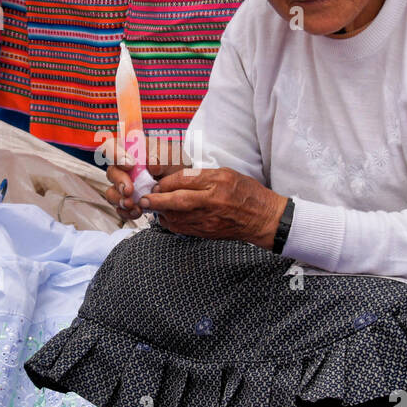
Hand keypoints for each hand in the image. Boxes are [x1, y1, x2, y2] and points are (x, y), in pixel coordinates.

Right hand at [100, 135, 187, 222]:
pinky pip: (120, 207)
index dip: (116, 154)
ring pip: (112, 192)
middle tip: (129, 190)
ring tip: (132, 204)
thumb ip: (161, 156)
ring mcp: (124, 184)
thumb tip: (151, 164)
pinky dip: (126, 211)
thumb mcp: (172, 155)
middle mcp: (123, 167)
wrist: (180, 184)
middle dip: (119, 182)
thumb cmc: (173, 164)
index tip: (130, 164)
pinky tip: (136, 211)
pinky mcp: (128, 200)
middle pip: (112, 172)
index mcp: (130, 149)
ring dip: (120, 199)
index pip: (113, 145)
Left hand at [140, 167, 286, 249]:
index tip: (156, 183)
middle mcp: (212, 202)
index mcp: (217, 183)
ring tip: (152, 208)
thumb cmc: (246, 193)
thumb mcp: (227, 174)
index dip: (166, 183)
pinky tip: (166, 218)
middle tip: (143, 199)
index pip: (184, 181)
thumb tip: (176, 179)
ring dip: (161, 213)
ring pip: (177, 218)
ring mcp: (209, 220)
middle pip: (177, 201)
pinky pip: (183, 229)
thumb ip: (202, 176)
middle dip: (156, 200)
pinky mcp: (207, 233)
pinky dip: (171, 224)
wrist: (263, 219)